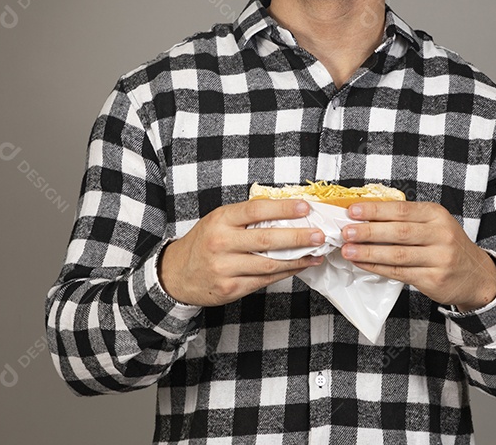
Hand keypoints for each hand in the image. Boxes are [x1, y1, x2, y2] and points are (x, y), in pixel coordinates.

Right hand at [159, 199, 324, 306]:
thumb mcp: (218, 221)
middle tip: (319, 235)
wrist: (176, 274)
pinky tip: (299, 266)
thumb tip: (287, 211)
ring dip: (297, 259)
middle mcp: (221, 243)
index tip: (305, 208)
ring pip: (269, 264)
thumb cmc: (203, 243)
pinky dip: (286, 273)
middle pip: (267, 239)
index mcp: (220, 220)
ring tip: (316, 253)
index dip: (283, 208)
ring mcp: (225, 268)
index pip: (256, 210)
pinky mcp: (230, 288)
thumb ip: (246, 217)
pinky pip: (265, 280)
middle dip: (298, 237)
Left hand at [340, 200, 495, 311]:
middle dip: (368, 231)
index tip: (353, 210)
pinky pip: (399, 273)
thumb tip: (367, 214)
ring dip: (368, 252)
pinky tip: (363, 263)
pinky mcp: (434, 279)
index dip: (375, 210)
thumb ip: (407, 219)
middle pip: (398, 232)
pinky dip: (377, 267)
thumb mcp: (435, 224)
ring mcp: (439, 258)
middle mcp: (440, 235)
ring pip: (397, 254)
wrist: (476, 275)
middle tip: (346, 231)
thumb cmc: (447, 245)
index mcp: (437, 215)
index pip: (402, 210)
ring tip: (348, 250)